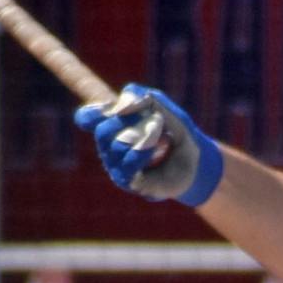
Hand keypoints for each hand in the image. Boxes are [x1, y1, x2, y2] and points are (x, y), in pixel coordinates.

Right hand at [76, 87, 223, 206]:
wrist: (196, 165)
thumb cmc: (177, 135)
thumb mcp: (167, 110)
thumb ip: (147, 99)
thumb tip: (125, 100)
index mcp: (113, 127)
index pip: (87, 118)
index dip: (93, 111)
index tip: (114, 107)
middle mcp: (109, 149)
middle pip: (102, 131)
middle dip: (127, 120)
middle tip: (153, 118)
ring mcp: (117, 167)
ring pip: (116, 146)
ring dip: (141, 134)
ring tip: (161, 133)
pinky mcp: (130, 182)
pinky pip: (127, 165)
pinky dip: (141, 151)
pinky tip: (156, 147)